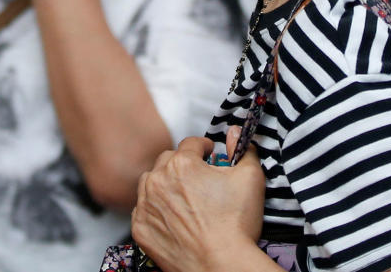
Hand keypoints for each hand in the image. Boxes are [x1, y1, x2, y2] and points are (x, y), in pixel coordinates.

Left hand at [131, 126, 265, 271]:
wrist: (220, 265)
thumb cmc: (235, 224)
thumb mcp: (250, 177)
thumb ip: (243, 148)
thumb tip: (235, 132)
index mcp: (182, 164)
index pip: (191, 143)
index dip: (204, 148)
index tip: (210, 155)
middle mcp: (158, 181)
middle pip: (167, 160)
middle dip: (183, 164)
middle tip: (198, 178)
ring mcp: (145, 206)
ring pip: (150, 182)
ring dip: (164, 183)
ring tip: (183, 196)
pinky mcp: (140, 228)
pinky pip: (143, 209)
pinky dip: (155, 209)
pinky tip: (174, 217)